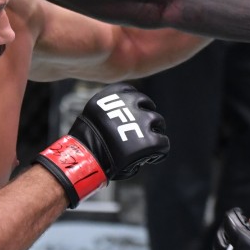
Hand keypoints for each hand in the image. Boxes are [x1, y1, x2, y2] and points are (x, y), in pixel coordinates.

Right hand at [36, 83, 168, 207]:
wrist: (86, 157)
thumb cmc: (86, 142)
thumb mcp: (96, 117)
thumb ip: (111, 113)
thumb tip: (124, 119)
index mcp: (113, 95)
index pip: (130, 91)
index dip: (134, 103)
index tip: (133, 111)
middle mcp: (130, 104)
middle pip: (147, 105)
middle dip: (146, 116)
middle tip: (143, 129)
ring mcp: (142, 122)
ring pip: (158, 121)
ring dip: (155, 130)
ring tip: (150, 141)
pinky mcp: (150, 141)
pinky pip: (163, 142)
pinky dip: (161, 149)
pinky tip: (154, 155)